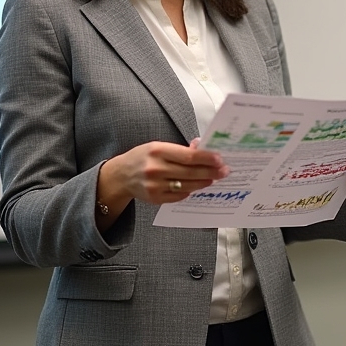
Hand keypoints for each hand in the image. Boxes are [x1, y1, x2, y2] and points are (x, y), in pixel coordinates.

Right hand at [98, 140, 229, 207]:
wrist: (121, 175)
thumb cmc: (142, 158)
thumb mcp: (157, 146)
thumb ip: (179, 149)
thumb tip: (201, 147)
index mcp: (157, 151)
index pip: (188, 156)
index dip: (207, 158)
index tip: (219, 159)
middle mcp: (155, 168)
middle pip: (190, 172)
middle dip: (210, 172)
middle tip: (223, 171)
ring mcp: (155, 185)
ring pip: (187, 185)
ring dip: (203, 182)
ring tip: (213, 178)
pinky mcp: (155, 198)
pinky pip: (179, 196)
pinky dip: (190, 191)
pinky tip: (197, 186)